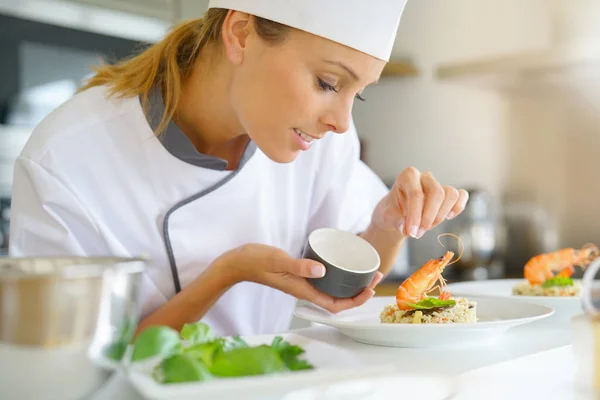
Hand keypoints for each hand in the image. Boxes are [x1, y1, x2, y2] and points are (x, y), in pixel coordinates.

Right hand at [218, 244, 382, 312]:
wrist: (239, 262)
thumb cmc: (256, 261)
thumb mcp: (278, 261)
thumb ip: (299, 266)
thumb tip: (322, 271)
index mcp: (303, 291)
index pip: (335, 305)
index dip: (355, 301)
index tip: (369, 289)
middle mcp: (306, 289)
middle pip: (339, 299)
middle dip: (360, 291)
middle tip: (375, 275)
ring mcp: (303, 282)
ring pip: (333, 289)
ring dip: (351, 283)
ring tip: (365, 269)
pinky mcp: (301, 273)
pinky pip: (325, 278)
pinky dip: (338, 273)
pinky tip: (343, 262)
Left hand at [372, 167, 467, 237]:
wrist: (396, 214)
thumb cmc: (392, 212)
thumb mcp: (387, 217)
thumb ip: (396, 221)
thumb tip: (408, 229)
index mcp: (407, 176)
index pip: (416, 194)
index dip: (415, 215)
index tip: (412, 232)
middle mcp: (424, 177)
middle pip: (437, 193)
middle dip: (429, 217)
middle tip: (418, 233)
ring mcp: (438, 183)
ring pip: (450, 195)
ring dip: (440, 216)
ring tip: (427, 227)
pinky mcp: (448, 193)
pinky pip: (461, 195)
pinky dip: (458, 207)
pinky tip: (448, 217)